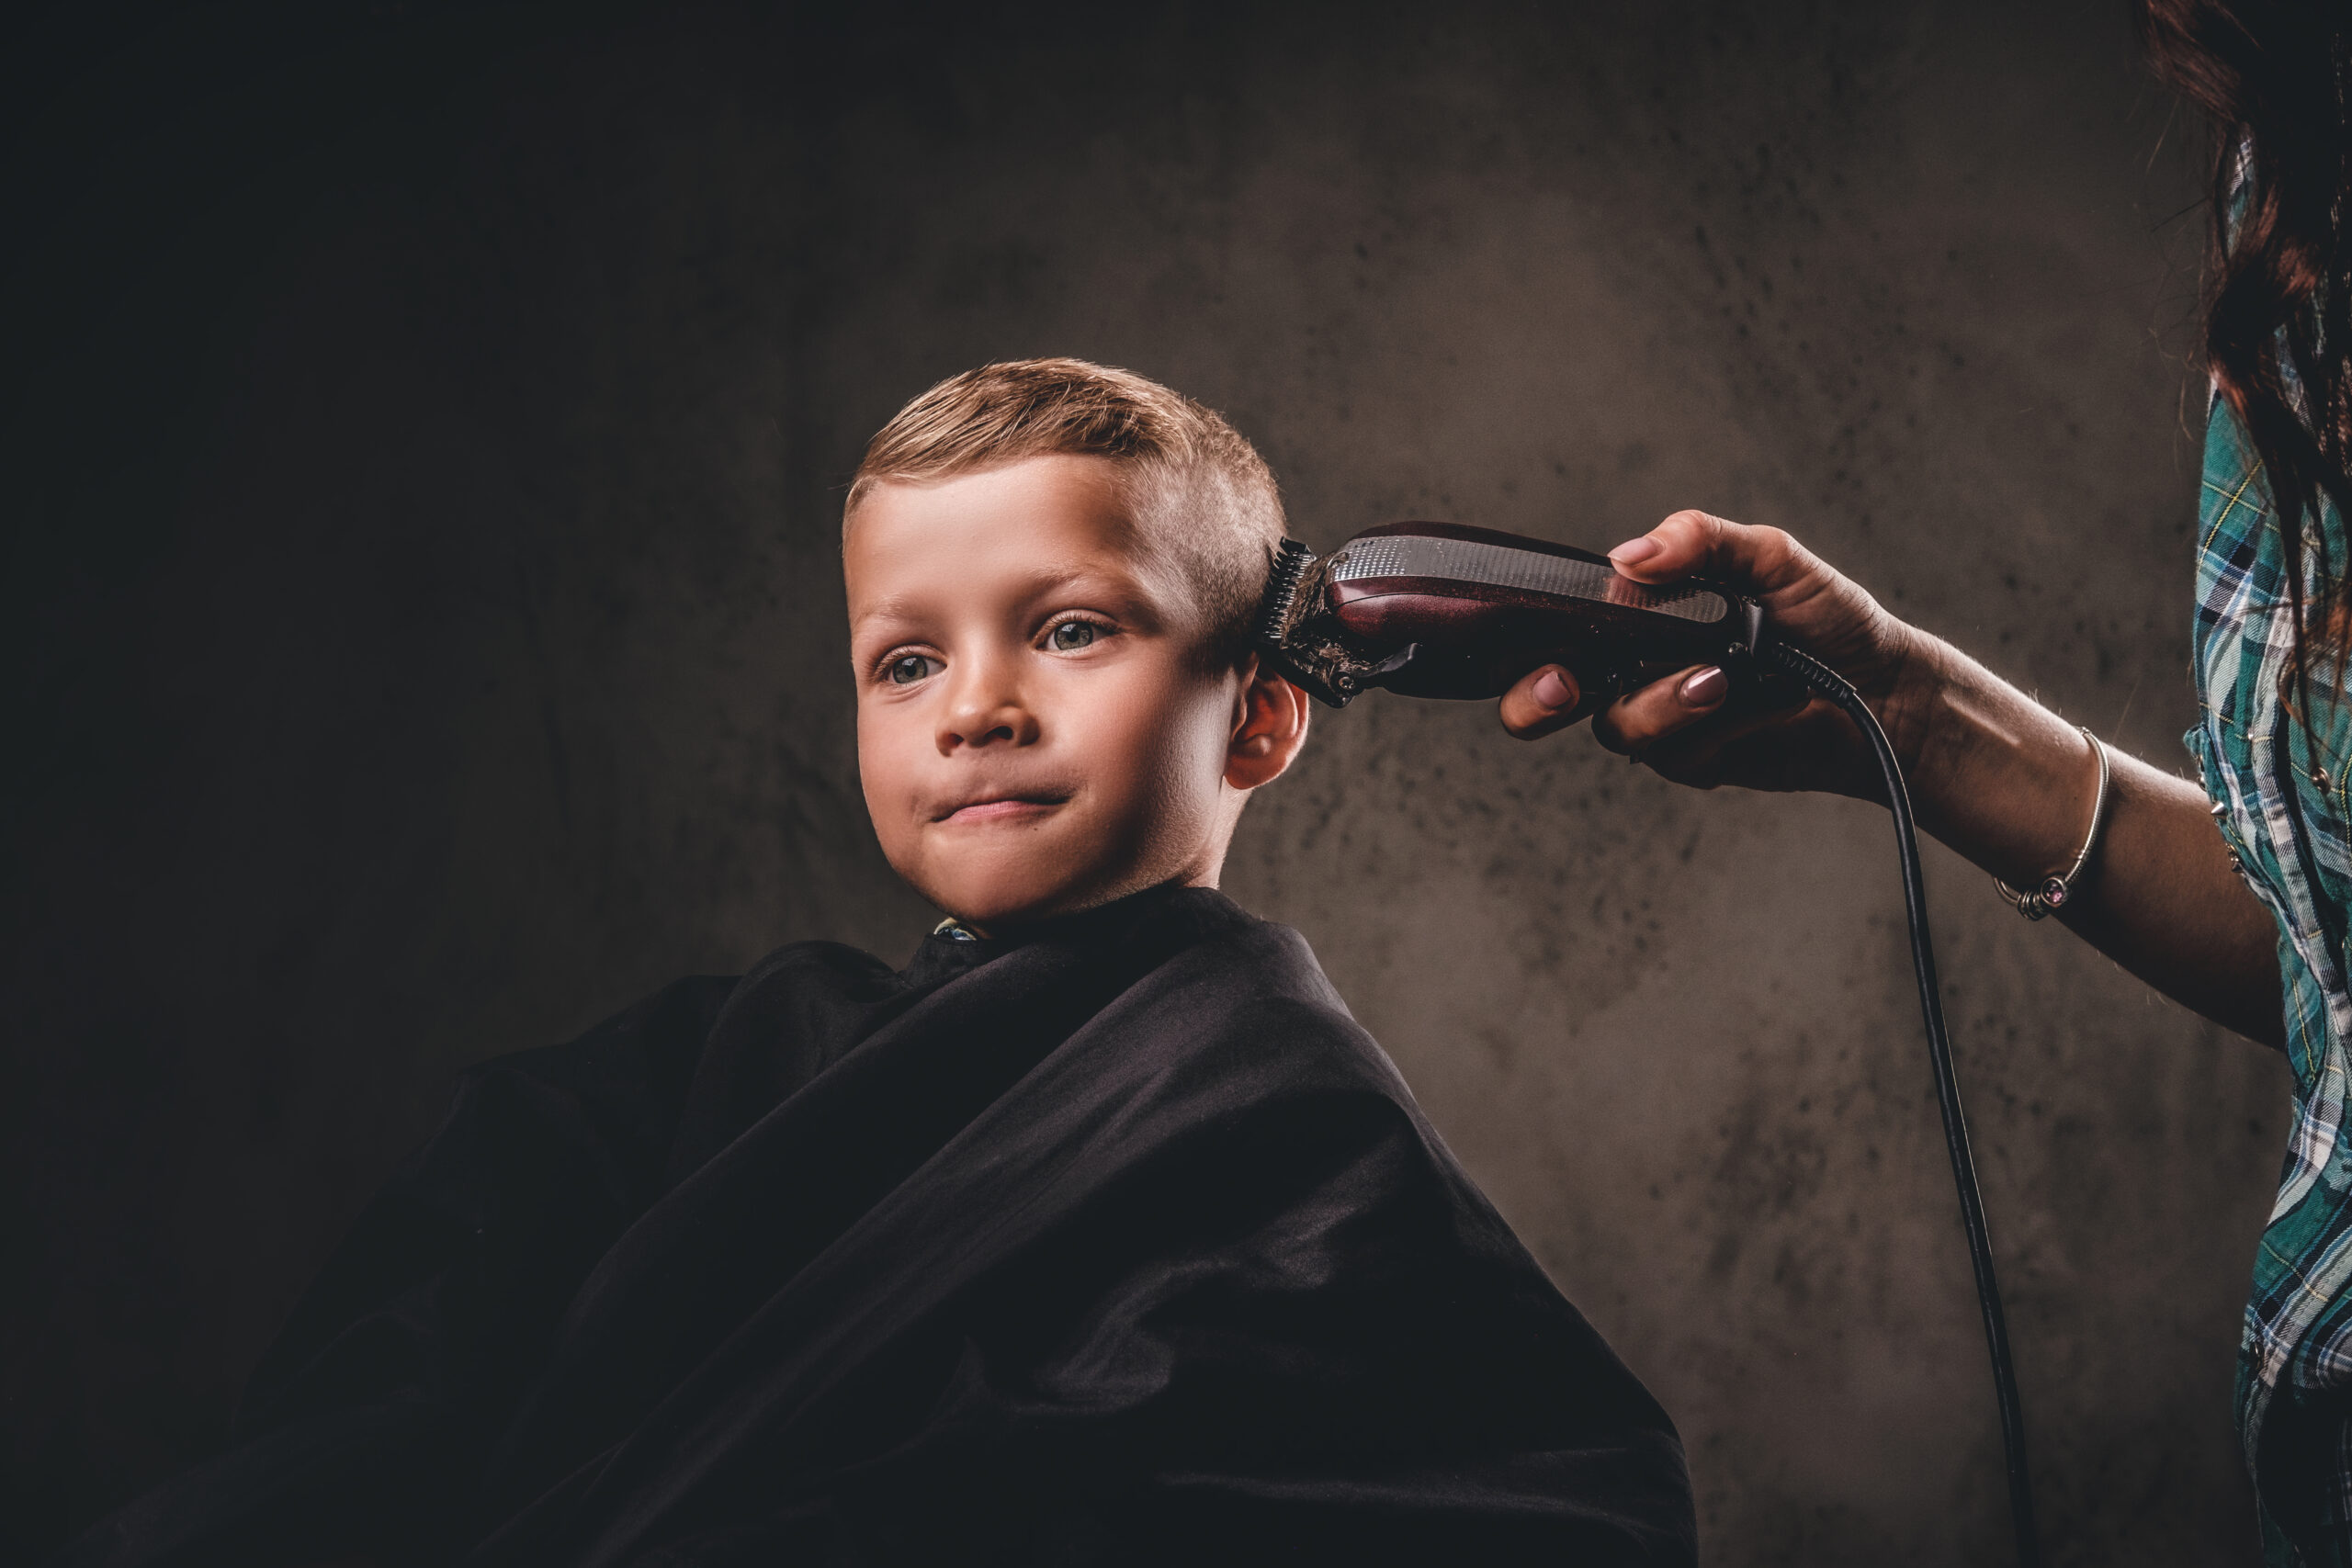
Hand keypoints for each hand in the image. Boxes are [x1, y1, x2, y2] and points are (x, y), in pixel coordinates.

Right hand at [1497, 510, 1935, 798]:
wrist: (1886, 688)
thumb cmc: (1827, 619)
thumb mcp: (1767, 557)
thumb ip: (1699, 540)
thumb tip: (1630, 556)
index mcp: (1634, 615)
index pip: (1552, 625)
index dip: (1523, 638)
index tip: (1536, 639)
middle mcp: (1632, 668)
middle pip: (1540, 697)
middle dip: (1535, 698)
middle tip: (1564, 688)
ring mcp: (1658, 718)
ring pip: (1616, 725)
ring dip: (1660, 704)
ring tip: (1720, 679)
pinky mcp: (1691, 761)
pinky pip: (1672, 752)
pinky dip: (1711, 726)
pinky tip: (1755, 704)